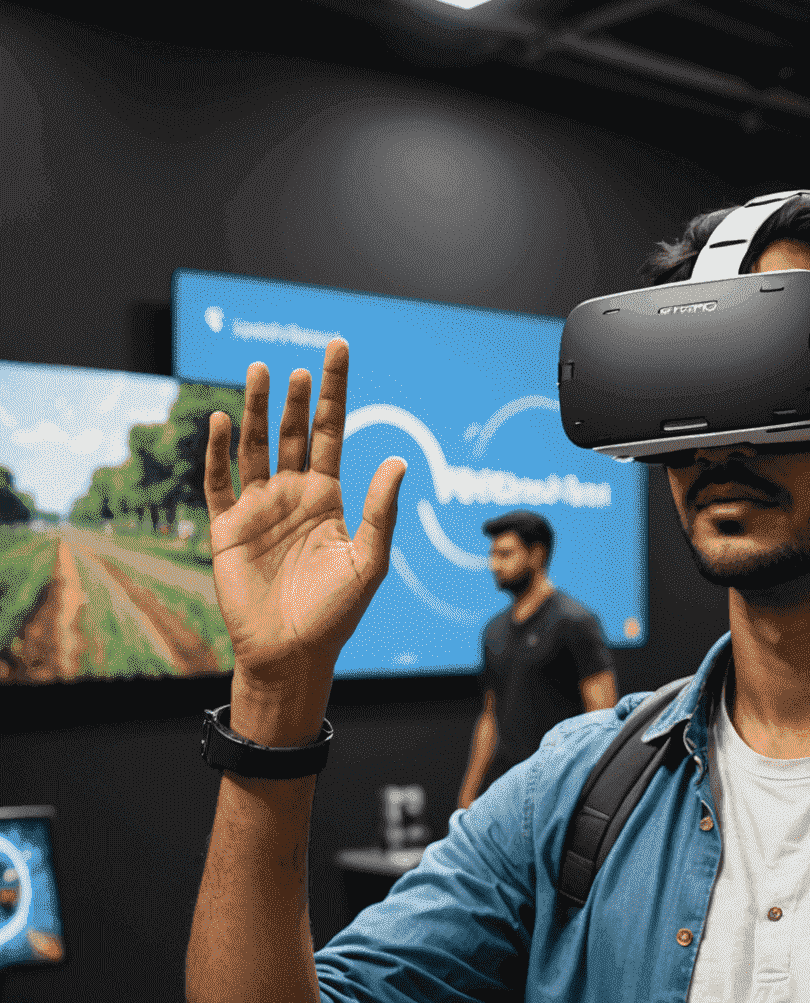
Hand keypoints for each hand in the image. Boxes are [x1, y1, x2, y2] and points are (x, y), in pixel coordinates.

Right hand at [204, 341, 406, 739]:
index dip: (334, 392)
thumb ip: (381, 512)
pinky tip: (224, 422)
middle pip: (293, 433)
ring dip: (258, 412)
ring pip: (256, 448)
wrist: (292, 653)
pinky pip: (219, 482)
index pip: (331, 432)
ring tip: (263, 373)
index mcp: (329, 498)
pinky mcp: (228, 527)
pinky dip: (218, 452)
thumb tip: (398, 461)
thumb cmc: (336, 614)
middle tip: (300, 365)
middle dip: (296, 398)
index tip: (338, 349)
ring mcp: (258, 508)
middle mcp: (293, 495)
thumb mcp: (369, 561)